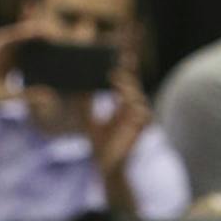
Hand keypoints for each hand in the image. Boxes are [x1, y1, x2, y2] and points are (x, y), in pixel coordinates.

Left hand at [85, 68, 150, 190]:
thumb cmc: (99, 142)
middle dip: (125, 76)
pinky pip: (142, 113)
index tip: (123, 56)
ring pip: (138, 97)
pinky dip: (134, 106)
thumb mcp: (87, 118)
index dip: (126, 69)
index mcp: (121, 106)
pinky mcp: (140, 130)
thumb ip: (85, 102)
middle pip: (133, 86)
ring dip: (127, 89)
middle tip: (115, 69)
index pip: (126, 82)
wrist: (103, 164)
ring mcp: (137, 119)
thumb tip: (78, 86)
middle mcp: (131, 110)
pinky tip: (124, 101)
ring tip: (116, 82)